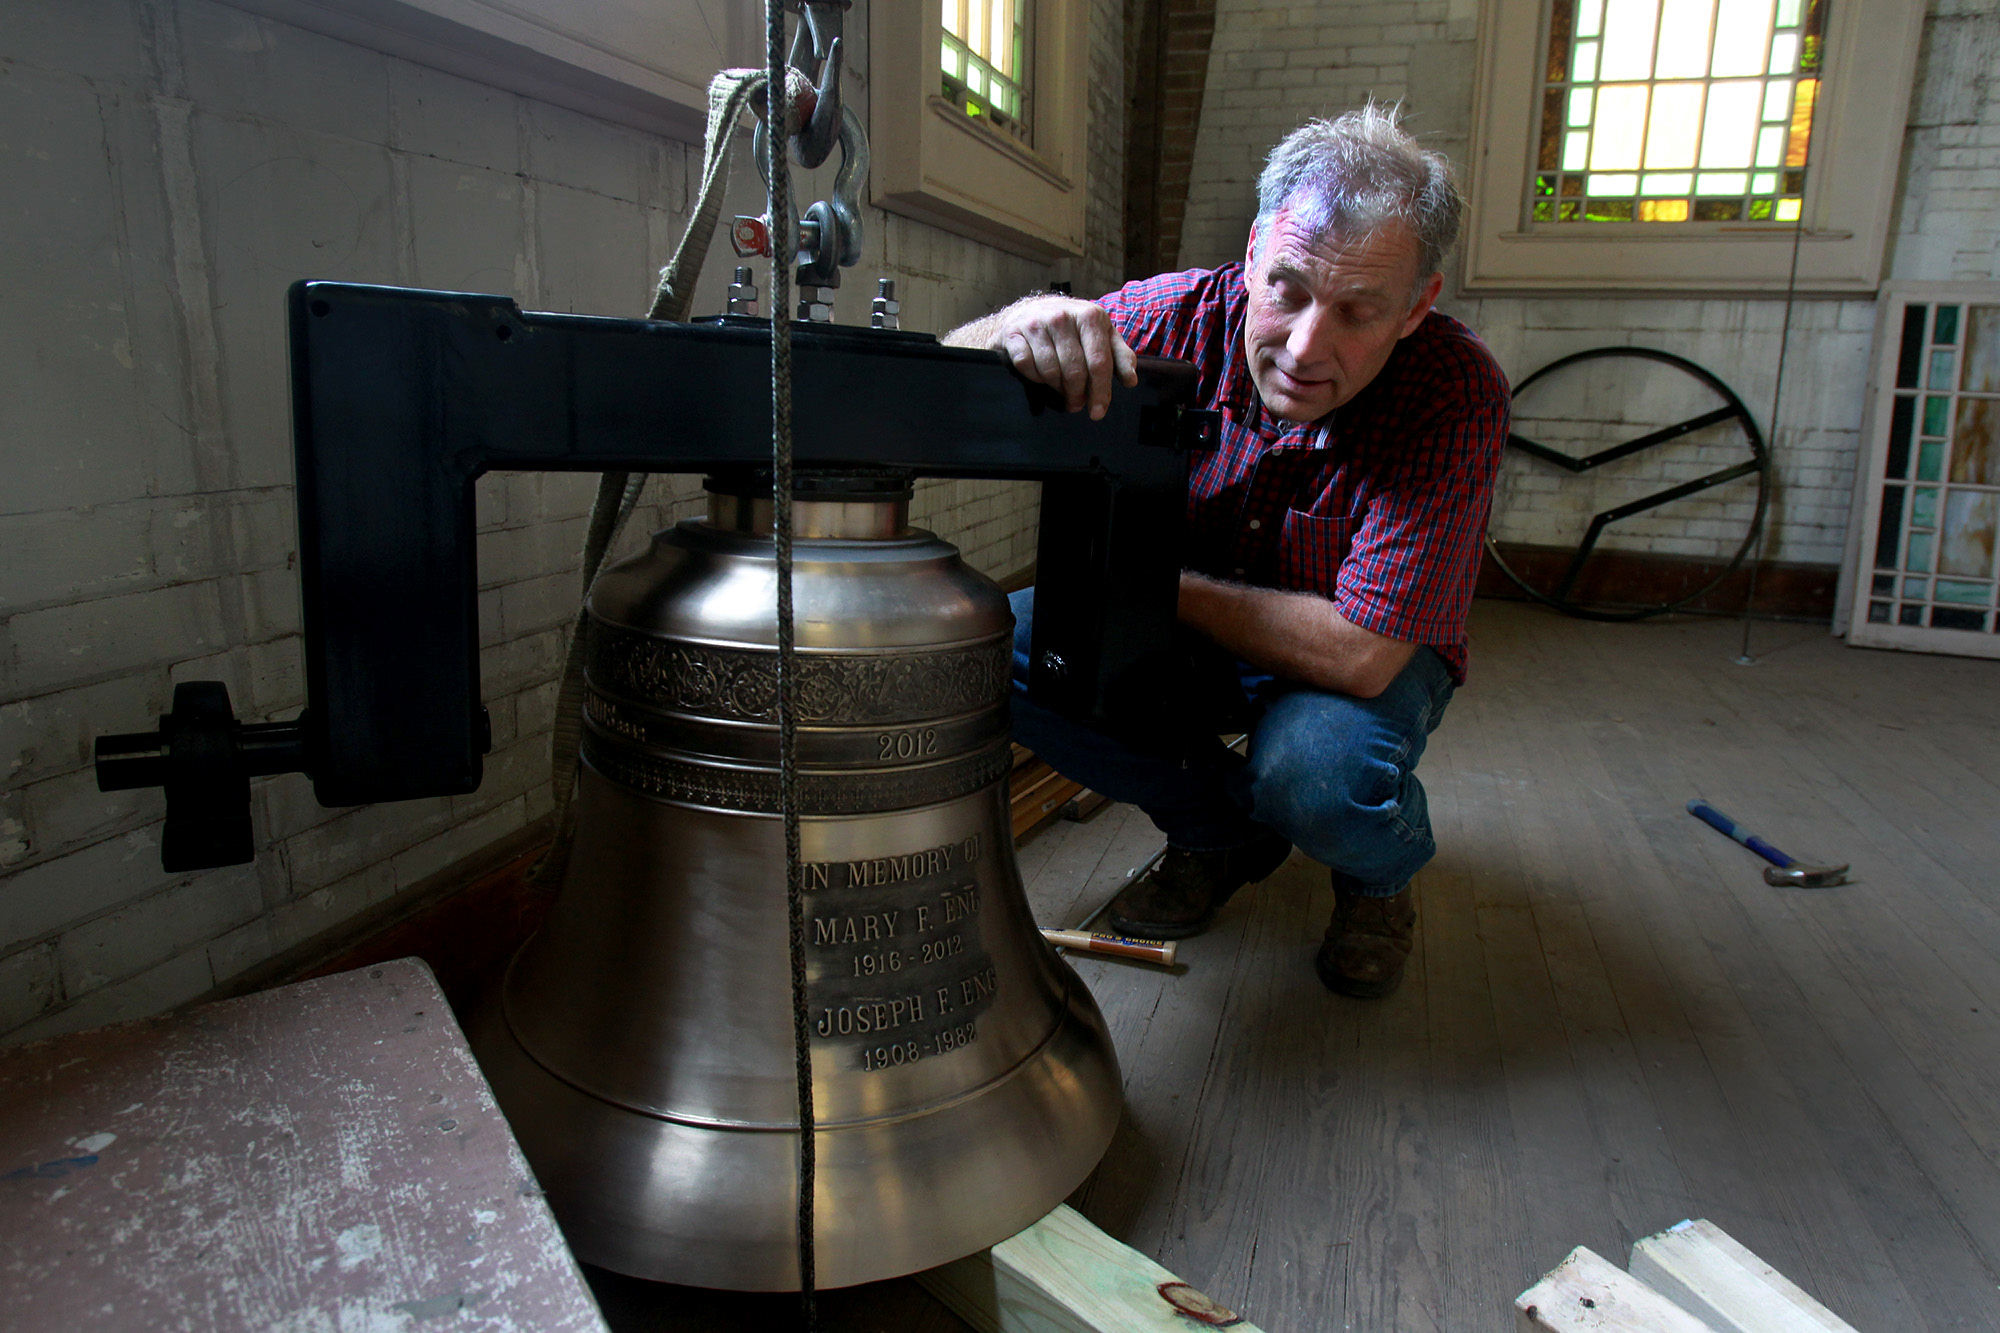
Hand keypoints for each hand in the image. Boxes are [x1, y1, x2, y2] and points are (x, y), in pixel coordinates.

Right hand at [983, 296, 1138, 419]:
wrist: (1031, 310)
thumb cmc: (1073, 328)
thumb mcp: (1102, 334)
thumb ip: (1119, 355)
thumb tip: (1131, 380)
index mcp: (1090, 316)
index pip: (1099, 362)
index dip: (1100, 391)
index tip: (1098, 412)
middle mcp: (1063, 316)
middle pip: (1074, 370)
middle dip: (1077, 394)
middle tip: (1076, 404)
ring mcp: (1037, 323)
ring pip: (1050, 371)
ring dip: (1057, 388)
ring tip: (1061, 391)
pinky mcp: (1014, 333)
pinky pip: (1026, 366)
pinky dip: (1034, 377)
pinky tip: (1041, 377)